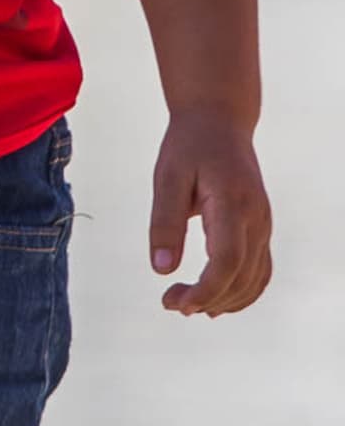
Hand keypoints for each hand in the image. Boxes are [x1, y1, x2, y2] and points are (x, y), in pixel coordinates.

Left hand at [149, 111, 271, 316]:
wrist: (220, 122)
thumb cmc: (190, 146)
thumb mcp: (168, 177)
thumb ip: (165, 222)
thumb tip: (162, 269)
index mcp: (233, 204)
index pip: (227, 261)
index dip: (204, 289)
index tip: (175, 302)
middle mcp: (256, 218)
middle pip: (241, 277)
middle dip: (207, 299)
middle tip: (170, 303)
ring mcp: (263, 224)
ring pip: (255, 279)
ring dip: (225, 301)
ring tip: (187, 304)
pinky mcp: (261, 228)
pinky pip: (259, 270)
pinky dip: (240, 292)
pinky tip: (214, 301)